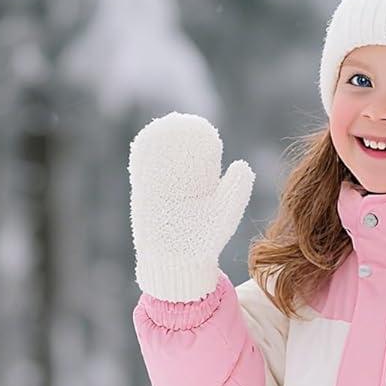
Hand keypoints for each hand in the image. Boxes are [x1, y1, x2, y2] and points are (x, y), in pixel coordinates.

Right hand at [128, 112, 254, 301]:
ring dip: (158, 143)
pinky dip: (142, 158)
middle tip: (179, 120)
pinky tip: (144, 143)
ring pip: (158, 161)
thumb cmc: (204, 244)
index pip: (198, 158)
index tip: (201, 127)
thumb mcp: (224, 214)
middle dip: (176, 137)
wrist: (179, 265)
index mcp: (200, 188)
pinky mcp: (144, 198)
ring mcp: (160, 191)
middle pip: (176, 155)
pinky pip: (142, 173)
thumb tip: (244, 164)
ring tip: (161, 127)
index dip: (199, 142)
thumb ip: (235, 191)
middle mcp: (180, 187)